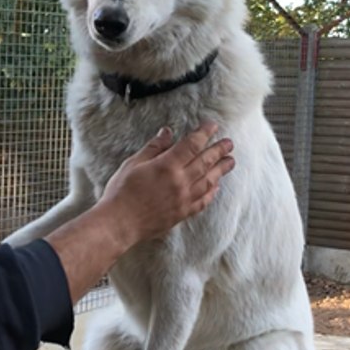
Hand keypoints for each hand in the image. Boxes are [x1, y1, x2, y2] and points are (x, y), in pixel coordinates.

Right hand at [95, 122, 234, 248]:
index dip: (204, 133)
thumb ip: (154, 148)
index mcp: (167, 166)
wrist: (119, 223)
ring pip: (209, 181)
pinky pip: (203, 201)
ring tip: (230, 162)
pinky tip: (216, 187)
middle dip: (219, 150)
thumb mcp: (133, 163)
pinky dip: (212, 192)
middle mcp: (180, 182)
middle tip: (229, 143)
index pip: (192, 145)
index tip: (212, 126)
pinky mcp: (182, 213)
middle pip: (205, 162)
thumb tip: (167, 133)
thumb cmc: (121, 192)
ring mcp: (184, 199)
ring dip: (221, 170)